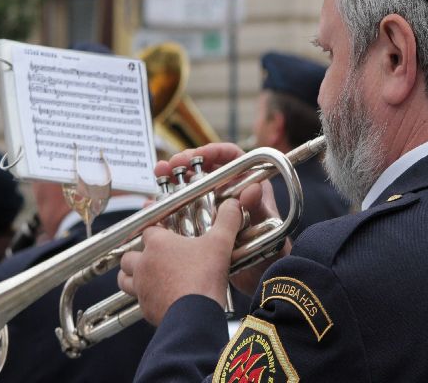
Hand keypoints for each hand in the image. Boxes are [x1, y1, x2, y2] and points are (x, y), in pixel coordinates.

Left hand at [118, 198, 243, 324]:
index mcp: (158, 243)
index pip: (148, 229)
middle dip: (138, 254)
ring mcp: (142, 287)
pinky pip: (138, 300)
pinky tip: (161, 297)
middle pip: (129, 254)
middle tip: (155, 256)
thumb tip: (234, 204)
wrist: (196, 314)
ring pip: (124, 278)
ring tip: (147, 276)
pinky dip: (145, 297)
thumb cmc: (205, 275)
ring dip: (131, 276)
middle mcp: (144, 264)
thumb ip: (227, 220)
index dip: (156, 229)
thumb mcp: (221, 242)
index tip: (163, 229)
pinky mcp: (145, 307)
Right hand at [160, 142, 291, 296]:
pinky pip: (182, 210)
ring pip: (190, 186)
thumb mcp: (265, 225)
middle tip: (170, 165)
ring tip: (159, 174)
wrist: (263, 276)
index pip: (231, 157)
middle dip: (185, 162)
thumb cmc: (273, 248)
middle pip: (204, 168)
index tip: (198, 155)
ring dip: (172, 179)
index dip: (215, 151)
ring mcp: (214, 207)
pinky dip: (167, 204)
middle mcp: (229, 192)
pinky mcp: (202, 224)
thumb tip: (253, 188)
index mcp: (247, 183)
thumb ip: (258, 206)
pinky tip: (154, 203)